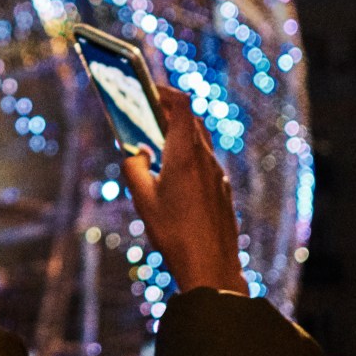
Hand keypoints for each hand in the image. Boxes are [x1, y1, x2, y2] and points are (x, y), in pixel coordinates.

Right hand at [119, 86, 243, 293]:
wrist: (211, 266)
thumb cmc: (174, 233)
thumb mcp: (143, 200)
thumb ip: (134, 169)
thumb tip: (136, 153)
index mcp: (185, 155)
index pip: (181, 106)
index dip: (165, 92)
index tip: (148, 90)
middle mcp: (205, 160)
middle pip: (191, 121)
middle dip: (169, 112)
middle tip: (146, 112)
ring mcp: (217, 175)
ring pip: (199, 142)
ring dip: (179, 135)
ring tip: (156, 143)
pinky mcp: (222, 190)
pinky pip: (205, 162)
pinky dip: (188, 156)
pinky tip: (173, 174)